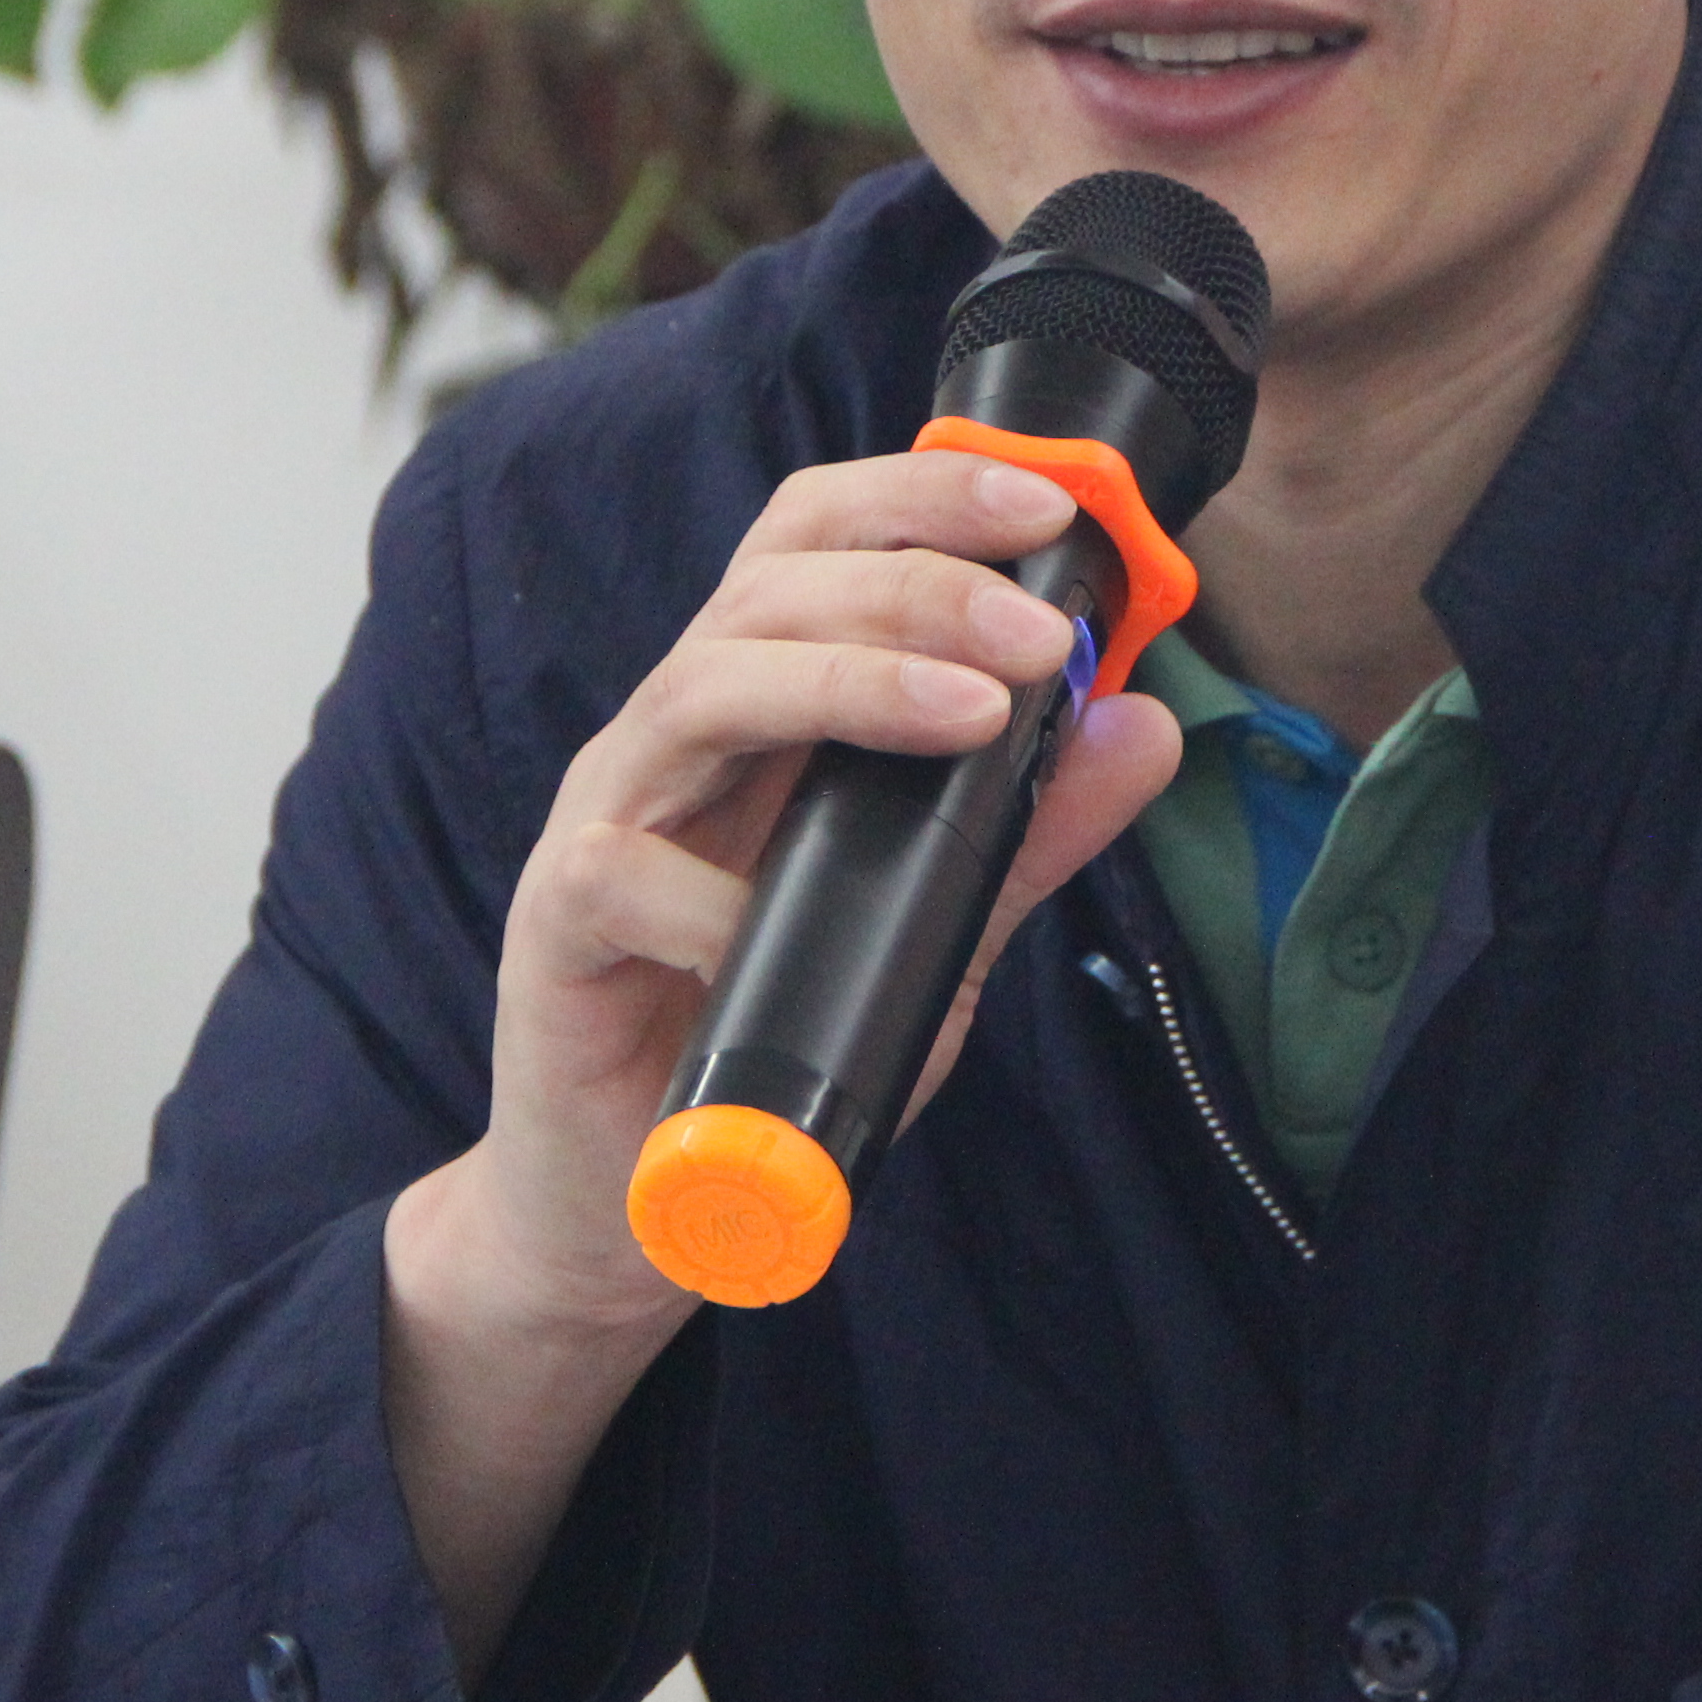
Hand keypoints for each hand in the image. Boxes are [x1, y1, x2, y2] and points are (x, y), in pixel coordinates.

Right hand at [386, 447, 1180, 1671]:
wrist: (628, 1209)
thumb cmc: (774, 1043)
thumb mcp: (932, 937)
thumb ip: (1021, 837)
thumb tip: (1143, 726)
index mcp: (764, 707)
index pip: (822, 541)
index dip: (924, 493)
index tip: (1051, 505)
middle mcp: (679, 735)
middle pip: (772, 585)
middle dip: (918, 580)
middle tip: (1040, 634)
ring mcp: (609, 815)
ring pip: (704, 684)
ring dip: (846, 678)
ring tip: (970, 713)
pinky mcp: (558, 917)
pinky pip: (630, 873)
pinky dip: (723, 898)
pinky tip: (783, 930)